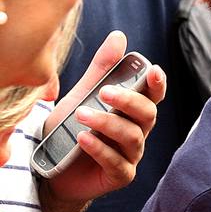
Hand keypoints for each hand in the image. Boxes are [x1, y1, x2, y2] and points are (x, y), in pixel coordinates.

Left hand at [41, 32, 164, 205]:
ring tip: (82, 115)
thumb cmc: (71, 129)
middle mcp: (137, 131)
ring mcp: (131, 154)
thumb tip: (119, 36)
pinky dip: (100, 149)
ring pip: (132, 137)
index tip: (153, 70)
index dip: (157, 84)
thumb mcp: (82, 95)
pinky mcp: (120, 175)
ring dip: (108, 124)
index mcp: (132, 110)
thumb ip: (102, 69)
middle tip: (103, 92)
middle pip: (148, 114)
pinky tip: (83, 139)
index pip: (153, 95)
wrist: (51, 168)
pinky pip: (117, 162)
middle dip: (128, 101)